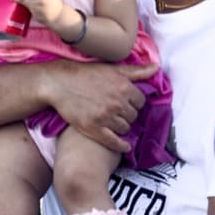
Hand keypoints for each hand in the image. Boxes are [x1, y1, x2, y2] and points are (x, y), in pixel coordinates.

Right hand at [42, 59, 157, 153]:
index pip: (140, 102)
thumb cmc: (84, 74)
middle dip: (127, 114)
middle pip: (133, 116)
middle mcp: (117, 103)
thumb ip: (136, 71)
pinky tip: (124, 146)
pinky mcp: (93, 128)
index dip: (133, 102)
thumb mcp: (111, 68)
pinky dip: (121, 145)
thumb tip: (157, 68)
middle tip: (116, 111)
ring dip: (121, 126)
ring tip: (113, 122)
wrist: (57, 83)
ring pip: (125, 128)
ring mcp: (105, 117)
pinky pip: (113, 141)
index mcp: (124, 87)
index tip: (125, 102)